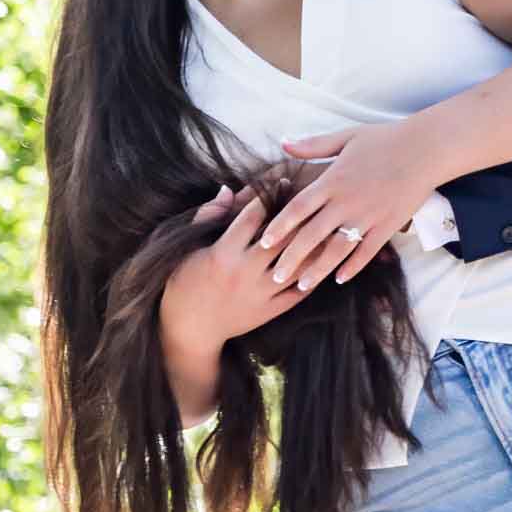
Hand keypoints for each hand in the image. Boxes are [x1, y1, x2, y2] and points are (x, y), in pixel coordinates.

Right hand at [158, 185, 308, 354]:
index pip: (252, 217)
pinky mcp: (269, 311)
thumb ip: (208, 217)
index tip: (283, 181)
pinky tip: (323, 260)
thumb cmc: (183, 283)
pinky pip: (298, 292)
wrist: (189, 329)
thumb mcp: (187, 248)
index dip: (268, 196)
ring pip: (296, 265)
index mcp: (223, 253)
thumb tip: (227, 189)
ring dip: (313, 246)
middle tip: (313, 199)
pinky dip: (313, 276)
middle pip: (280, 239)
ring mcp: (259, 293)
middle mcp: (244, 272)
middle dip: (298, 216)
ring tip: (327, 226)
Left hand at [259, 120, 443, 290]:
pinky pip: (367, 252)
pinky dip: (352, 267)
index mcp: (332, 180)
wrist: (425, 149)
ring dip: (318, 270)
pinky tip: (339, 279)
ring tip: (302, 286)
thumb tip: (283, 142)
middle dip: (292, 257)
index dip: (279, 226)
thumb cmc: (384, 139)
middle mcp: (346, 201)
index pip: (298, 208)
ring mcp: (368, 216)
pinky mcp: (387, 226)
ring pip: (337, 249)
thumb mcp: (346, 136)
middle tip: (275, 276)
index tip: (263, 243)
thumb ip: (313, 145)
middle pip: (312, 235)